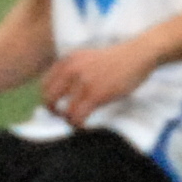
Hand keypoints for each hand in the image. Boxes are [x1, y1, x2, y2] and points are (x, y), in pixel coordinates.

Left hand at [40, 37, 157, 126]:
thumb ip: (72, 70)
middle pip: (49, 98)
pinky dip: (78, 125)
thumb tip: (59, 92)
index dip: (48, 99)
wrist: (137, 55)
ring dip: (68, 120)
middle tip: (63, 117)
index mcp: (67, 61)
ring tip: (76, 122)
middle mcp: (71, 70)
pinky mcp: (95, 95)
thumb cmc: (115, 60)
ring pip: (64, 111)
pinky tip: (83, 125)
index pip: (44, 85)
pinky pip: (78, 117)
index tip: (57, 106)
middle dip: (54, 111)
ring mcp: (83, 82)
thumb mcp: (86, 58)